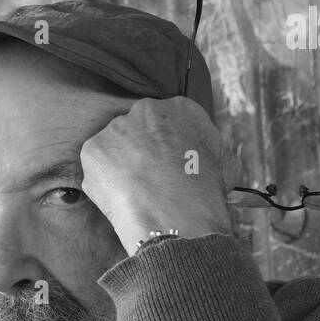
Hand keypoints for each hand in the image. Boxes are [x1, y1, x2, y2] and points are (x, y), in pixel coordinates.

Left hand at [79, 96, 237, 255]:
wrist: (174, 212)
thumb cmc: (204, 191)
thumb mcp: (226, 164)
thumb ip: (208, 152)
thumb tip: (203, 160)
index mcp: (179, 108)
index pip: (172, 121)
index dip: (171, 146)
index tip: (170, 163)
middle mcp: (145, 110)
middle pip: (141, 130)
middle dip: (144, 152)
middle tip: (152, 179)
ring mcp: (115, 129)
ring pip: (116, 148)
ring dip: (123, 167)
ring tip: (137, 193)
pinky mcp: (93, 150)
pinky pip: (99, 167)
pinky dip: (107, 183)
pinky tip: (123, 198)